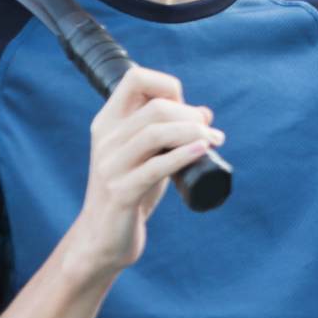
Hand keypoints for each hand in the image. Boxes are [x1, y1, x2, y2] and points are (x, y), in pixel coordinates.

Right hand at [63, 67, 223, 279]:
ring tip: (214, 141)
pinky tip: (202, 151)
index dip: (168, 86)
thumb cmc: (130, 192)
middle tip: (210, 132)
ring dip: (193, 133)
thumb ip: (167, 134)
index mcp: (108, 123)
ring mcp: (111, 166)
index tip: (188, 108)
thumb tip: (204, 113)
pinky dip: (183, 155)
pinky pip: (155, 167)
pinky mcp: (121, 192)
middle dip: (191, 116)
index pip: (135, 79)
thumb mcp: (146, 156)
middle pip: (155, 108)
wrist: (102, 238)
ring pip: (154, 133)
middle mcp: (105, 139)